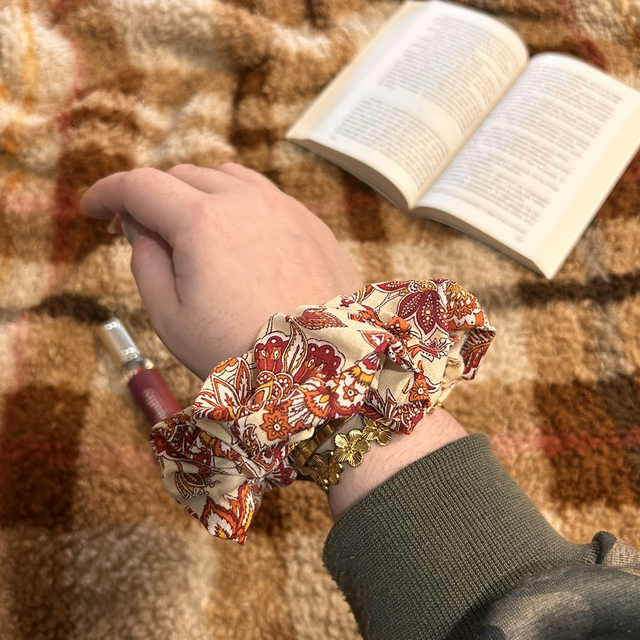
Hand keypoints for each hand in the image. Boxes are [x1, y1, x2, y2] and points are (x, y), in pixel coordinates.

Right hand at [81, 163, 362, 378]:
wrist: (323, 369)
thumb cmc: (240, 351)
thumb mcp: (171, 318)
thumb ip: (146, 262)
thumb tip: (142, 228)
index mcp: (202, 221)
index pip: (140, 185)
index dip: (108, 192)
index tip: (93, 208)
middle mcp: (246, 201)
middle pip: (184, 176)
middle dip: (153, 196)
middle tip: (140, 229)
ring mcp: (285, 208)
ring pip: (228, 178)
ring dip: (198, 194)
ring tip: (190, 229)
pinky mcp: (312, 223)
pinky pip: (266, 196)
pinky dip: (239, 205)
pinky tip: (238, 237)